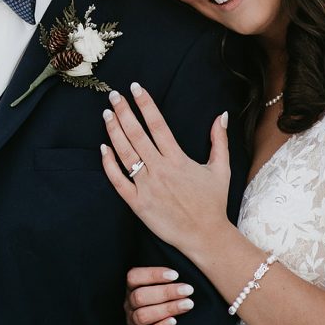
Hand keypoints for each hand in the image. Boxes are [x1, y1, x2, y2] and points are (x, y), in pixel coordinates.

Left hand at [100, 82, 230, 258]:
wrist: (205, 236)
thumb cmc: (213, 203)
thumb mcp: (221, 169)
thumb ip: (219, 140)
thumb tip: (221, 115)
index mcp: (178, 159)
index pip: (157, 125)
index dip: (145, 104)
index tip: (135, 88)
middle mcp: (160, 170)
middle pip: (137, 135)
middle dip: (124, 112)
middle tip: (113, 95)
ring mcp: (147, 187)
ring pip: (125, 154)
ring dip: (114, 132)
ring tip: (106, 114)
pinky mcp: (138, 204)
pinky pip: (118, 182)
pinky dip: (109, 165)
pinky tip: (103, 148)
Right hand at [124, 267, 195, 324]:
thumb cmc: (166, 295)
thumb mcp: (162, 282)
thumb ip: (167, 274)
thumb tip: (187, 257)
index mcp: (131, 286)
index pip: (134, 277)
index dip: (153, 274)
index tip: (176, 274)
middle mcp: (128, 302)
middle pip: (140, 296)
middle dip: (166, 292)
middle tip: (188, 290)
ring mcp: (132, 320)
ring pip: (142, 315)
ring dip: (166, 309)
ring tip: (188, 304)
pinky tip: (174, 321)